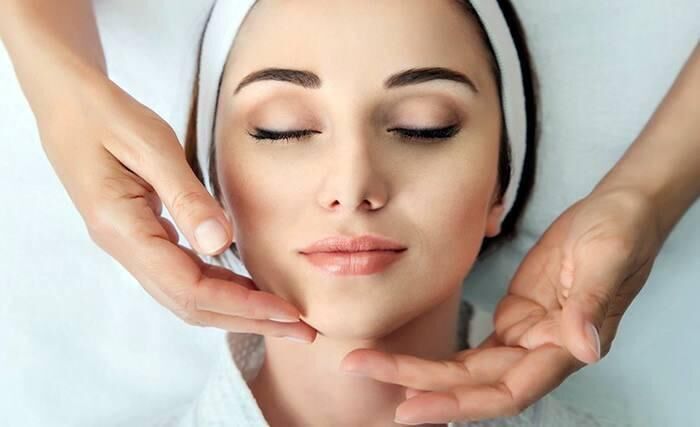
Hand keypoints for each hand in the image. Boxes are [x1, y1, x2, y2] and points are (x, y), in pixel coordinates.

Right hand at [38, 69, 316, 341]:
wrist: (64, 103)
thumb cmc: (106, 115)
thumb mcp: (151, 146)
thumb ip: (186, 197)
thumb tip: (222, 244)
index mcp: (123, 229)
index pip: (190, 288)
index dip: (241, 305)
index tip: (287, 312)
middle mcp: (124, 248)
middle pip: (191, 305)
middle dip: (248, 321)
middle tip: (300, 330)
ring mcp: (129, 245)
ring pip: (186, 296)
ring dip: (235, 310)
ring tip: (281, 316)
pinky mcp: (138, 235)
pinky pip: (181, 275)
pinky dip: (218, 287)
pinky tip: (245, 286)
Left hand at [340, 187, 662, 423]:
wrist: (616, 213)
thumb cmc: (619, 233)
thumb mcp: (608, 259)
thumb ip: (592, 304)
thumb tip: (585, 349)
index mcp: (563, 347)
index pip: (507, 391)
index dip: (460, 403)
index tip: (411, 406)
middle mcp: (542, 353)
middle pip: (474, 385)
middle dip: (419, 384)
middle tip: (363, 369)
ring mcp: (526, 339)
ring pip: (467, 371)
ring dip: (421, 372)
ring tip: (372, 362)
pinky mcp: (516, 320)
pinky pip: (474, 351)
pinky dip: (441, 357)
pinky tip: (409, 358)